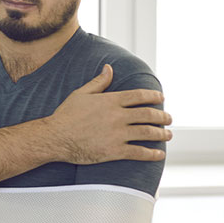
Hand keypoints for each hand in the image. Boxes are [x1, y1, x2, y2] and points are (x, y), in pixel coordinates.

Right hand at [46, 64, 172, 163]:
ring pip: (148, 133)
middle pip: (149, 114)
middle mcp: (117, 116)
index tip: (161, 98)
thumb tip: (109, 68)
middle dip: (163, 117)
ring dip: (161, 134)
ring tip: (167, 135)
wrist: (55, 138)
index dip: (154, 96)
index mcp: (111, 101)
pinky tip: (158, 154)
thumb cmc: (65, 115)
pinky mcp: (114, 151)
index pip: (140, 96)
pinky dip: (151, 154)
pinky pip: (138, 152)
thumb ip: (98, 82)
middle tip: (168, 119)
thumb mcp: (81, 94)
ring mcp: (117, 134)